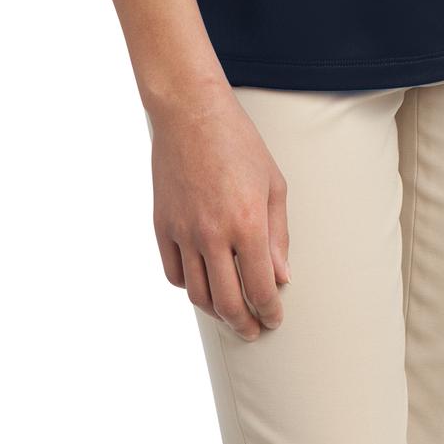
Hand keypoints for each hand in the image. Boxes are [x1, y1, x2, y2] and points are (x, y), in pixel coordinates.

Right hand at [149, 80, 290, 339]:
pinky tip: (202, 284)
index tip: (274, 318)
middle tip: (254, 330)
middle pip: (228, 302)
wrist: (191, 113)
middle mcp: (214, 233)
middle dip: (244, 324)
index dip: (270, 311)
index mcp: (248, 223)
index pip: (260, 288)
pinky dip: (189, 286)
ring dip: (216, 312)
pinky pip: (174, 273)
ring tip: (230, 314)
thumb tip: (280, 276)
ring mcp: (184, 231)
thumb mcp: (273, 183)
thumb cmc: (239, 142)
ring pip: (198, 294)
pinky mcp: (162, 225)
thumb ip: (278, 235)